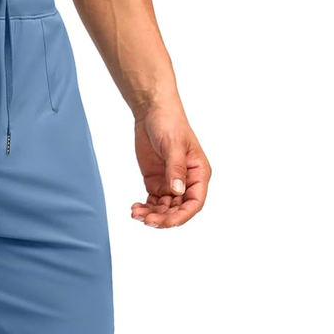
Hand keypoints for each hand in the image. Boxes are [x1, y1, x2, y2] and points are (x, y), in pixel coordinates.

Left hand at [131, 102, 210, 228]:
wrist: (152, 112)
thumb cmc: (169, 123)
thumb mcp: (173, 145)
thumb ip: (176, 169)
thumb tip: (178, 191)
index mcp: (198, 173)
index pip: (195, 203)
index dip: (181, 216)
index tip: (165, 221)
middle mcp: (187, 182)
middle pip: (178, 210)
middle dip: (163, 218)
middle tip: (145, 219)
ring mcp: (171, 183)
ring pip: (164, 209)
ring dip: (151, 214)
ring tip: (135, 213)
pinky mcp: (156, 182)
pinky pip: (152, 202)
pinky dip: (145, 208)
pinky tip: (135, 208)